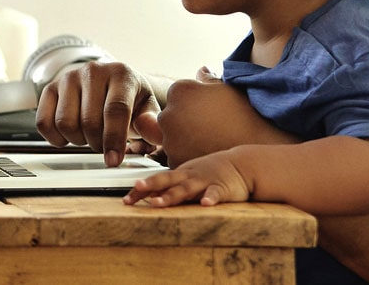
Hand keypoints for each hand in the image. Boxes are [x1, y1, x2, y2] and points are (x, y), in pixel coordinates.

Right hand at [36, 61, 161, 165]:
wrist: (111, 81)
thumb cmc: (131, 99)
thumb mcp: (147, 108)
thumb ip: (151, 123)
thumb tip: (153, 131)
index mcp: (121, 74)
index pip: (115, 109)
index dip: (114, 139)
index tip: (113, 161)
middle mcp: (93, 71)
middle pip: (89, 121)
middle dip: (97, 143)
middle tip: (105, 144)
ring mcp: (69, 77)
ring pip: (65, 123)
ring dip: (78, 140)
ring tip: (90, 135)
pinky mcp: (51, 87)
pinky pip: (44, 122)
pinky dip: (55, 137)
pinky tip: (71, 134)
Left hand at [123, 149, 251, 206]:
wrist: (242, 164)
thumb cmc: (212, 173)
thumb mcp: (191, 177)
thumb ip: (173, 187)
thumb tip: (150, 197)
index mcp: (181, 174)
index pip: (157, 182)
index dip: (142, 190)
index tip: (126, 199)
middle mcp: (190, 176)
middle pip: (167, 181)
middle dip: (150, 186)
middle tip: (134, 190)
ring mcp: (205, 181)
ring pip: (186, 189)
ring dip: (171, 195)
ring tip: (157, 203)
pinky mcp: (222, 188)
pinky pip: (215, 193)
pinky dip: (210, 198)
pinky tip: (205, 204)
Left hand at [159, 68, 295, 166]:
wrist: (256, 147)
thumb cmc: (242, 113)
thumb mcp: (225, 88)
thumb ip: (207, 79)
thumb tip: (201, 70)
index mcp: (178, 90)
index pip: (177, 96)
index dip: (192, 104)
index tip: (207, 111)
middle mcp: (168, 114)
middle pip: (169, 116)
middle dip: (183, 121)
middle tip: (208, 127)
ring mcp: (168, 140)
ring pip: (171, 138)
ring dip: (182, 140)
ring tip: (208, 141)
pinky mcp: (173, 161)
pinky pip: (175, 157)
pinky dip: (186, 156)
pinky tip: (205, 153)